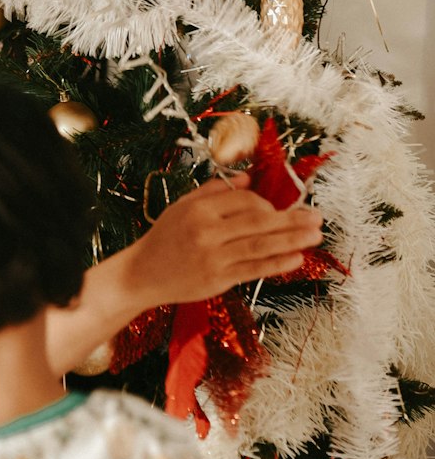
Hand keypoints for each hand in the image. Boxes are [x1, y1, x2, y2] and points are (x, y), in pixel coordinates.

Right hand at [127, 173, 324, 309]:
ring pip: (261, 246)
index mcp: (199, 209)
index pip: (243, 201)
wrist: (142, 274)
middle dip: (292, 219)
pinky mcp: (218, 280)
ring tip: (315, 235)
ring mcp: (214, 257)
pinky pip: (254, 270)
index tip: (281, 208)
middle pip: (258, 222)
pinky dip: (277, 264)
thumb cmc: (164, 237)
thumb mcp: (183, 206)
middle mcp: (207, 232)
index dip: (267, 203)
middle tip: (317, 217)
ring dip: (292, 239)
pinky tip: (297, 258)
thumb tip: (247, 178)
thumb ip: (215, 191)